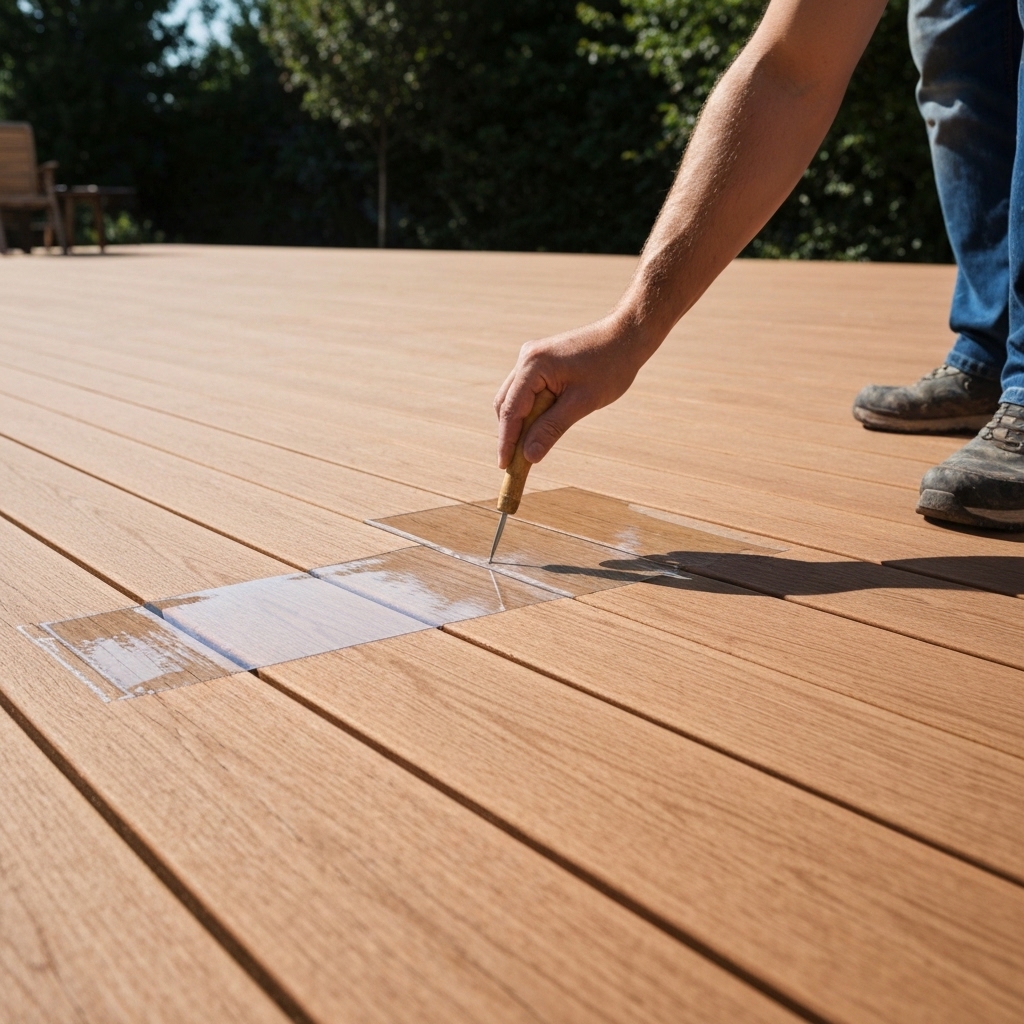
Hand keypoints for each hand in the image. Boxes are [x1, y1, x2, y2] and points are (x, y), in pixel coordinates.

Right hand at [493, 313, 657, 467]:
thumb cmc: (610, 366)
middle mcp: (526, 358)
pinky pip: (527, 390)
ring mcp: (532, 357)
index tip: (504, 466)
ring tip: (529, 450)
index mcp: (533, 365)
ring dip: (520, 423)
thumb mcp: (581, 402)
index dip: (506, 441)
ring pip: (514, 397)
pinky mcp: (541, 360)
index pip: (510, 410)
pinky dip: (530, 410)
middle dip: (510, 434)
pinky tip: (540, 427)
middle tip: (516, 463)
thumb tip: (529, 456)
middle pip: (506, 404)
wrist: (626, 335)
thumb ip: (551, 429)